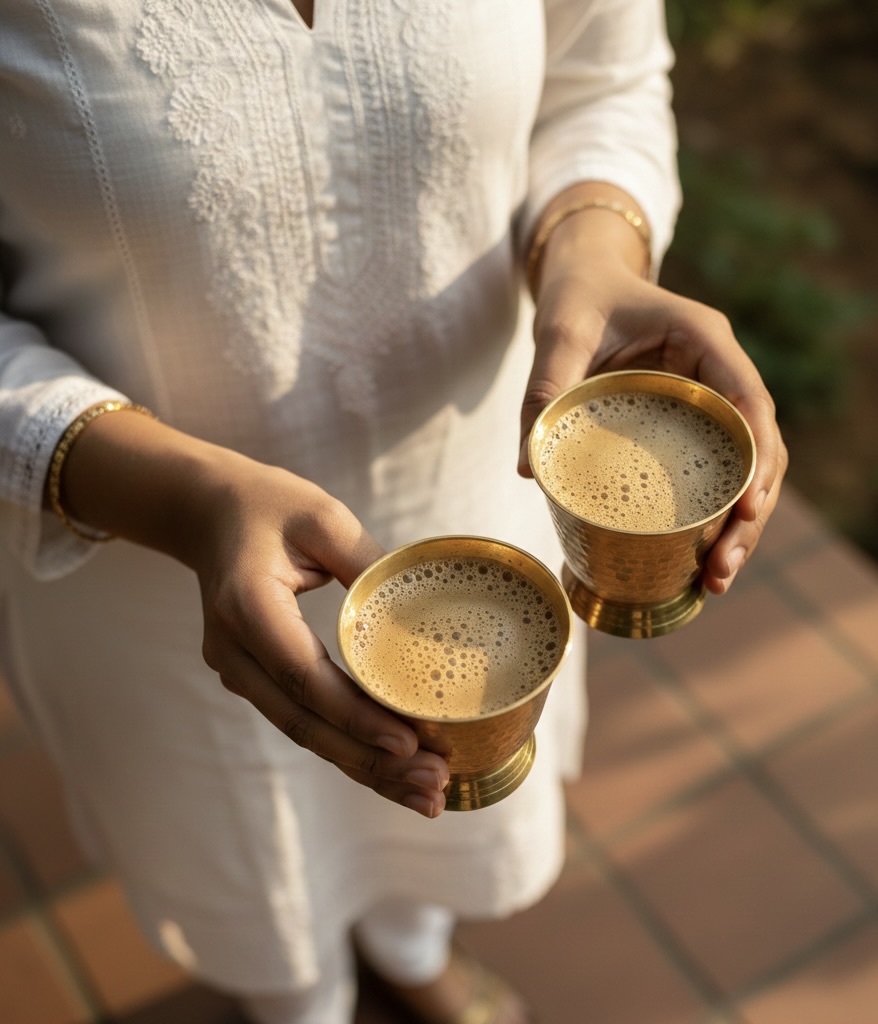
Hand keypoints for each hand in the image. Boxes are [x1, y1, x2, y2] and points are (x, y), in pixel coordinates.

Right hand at [186, 455, 449, 815]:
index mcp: (247, 607)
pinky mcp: (253, 678)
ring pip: (304, 732)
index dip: (356, 716)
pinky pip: (303, 720)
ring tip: (426, 795)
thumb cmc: (267, 506)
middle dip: (370, 761)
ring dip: (364, 767)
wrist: (207, 513)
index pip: (304, 675)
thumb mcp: (322, 517)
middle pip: (305, 722)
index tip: (409, 743)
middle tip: (433, 786)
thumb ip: (368, 563)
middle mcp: (233, 650)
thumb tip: (428, 607)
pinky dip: (347, 747)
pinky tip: (391, 769)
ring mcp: (237, 670)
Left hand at [518, 254, 787, 594]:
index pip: (749, 399)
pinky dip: (714, 513)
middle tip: (721, 568)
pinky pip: (717, 468)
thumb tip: (528, 468)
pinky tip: (698, 558)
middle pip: (758, 447)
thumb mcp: (560, 335)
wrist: (584, 279)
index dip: (755, 457)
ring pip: (746, 466)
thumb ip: (544, 391)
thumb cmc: (578, 298)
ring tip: (716, 578)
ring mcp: (711, 398)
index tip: (744, 509)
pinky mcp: (692, 421)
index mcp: (704, 339)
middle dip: (749, 511)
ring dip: (738, 524)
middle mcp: (720, 369)